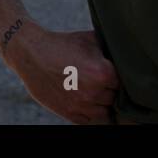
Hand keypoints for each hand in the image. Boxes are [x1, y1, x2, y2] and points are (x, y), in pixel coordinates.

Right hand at [3, 22, 119, 123]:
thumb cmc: (62, 44)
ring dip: (100, 101)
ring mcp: (81, 105)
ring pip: (104, 111)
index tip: (110, 70)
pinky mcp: (69, 113)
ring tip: (91, 88)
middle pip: (114, 97)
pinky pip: (88, 119)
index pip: (123, 82)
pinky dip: (87, 110)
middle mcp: (94, 92)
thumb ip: (110, 49)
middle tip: (98, 78)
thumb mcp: (89, 39)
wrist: (31, 53)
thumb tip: (126, 53)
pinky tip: (81, 96)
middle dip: (108, 88)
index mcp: (102, 73)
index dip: (116, 75)